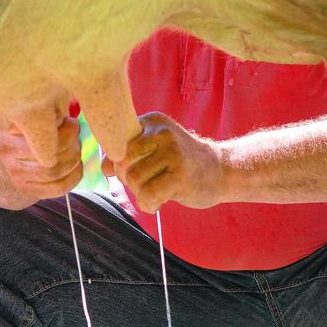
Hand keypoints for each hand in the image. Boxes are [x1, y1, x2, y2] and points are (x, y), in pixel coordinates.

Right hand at [0, 114, 82, 201]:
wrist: (9, 155)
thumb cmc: (30, 125)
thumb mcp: (35, 109)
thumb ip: (51, 106)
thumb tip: (72, 117)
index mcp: (7, 122)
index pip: (39, 127)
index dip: (63, 128)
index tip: (71, 123)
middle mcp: (6, 147)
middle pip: (48, 150)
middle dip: (72, 143)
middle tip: (76, 137)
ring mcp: (13, 170)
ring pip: (53, 170)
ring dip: (74, 160)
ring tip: (76, 150)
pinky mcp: (24, 187)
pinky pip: (57, 188)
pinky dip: (74, 177)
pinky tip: (77, 167)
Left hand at [101, 112, 227, 211]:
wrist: (222, 170)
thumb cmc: (182, 163)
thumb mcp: (155, 150)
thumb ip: (127, 154)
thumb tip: (104, 168)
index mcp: (152, 122)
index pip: (116, 143)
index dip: (118, 164)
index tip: (134, 171)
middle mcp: (161, 133)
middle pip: (123, 162)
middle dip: (129, 180)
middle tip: (147, 184)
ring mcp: (172, 153)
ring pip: (134, 180)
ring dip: (140, 193)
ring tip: (156, 192)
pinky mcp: (180, 176)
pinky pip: (148, 194)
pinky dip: (148, 204)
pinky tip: (158, 203)